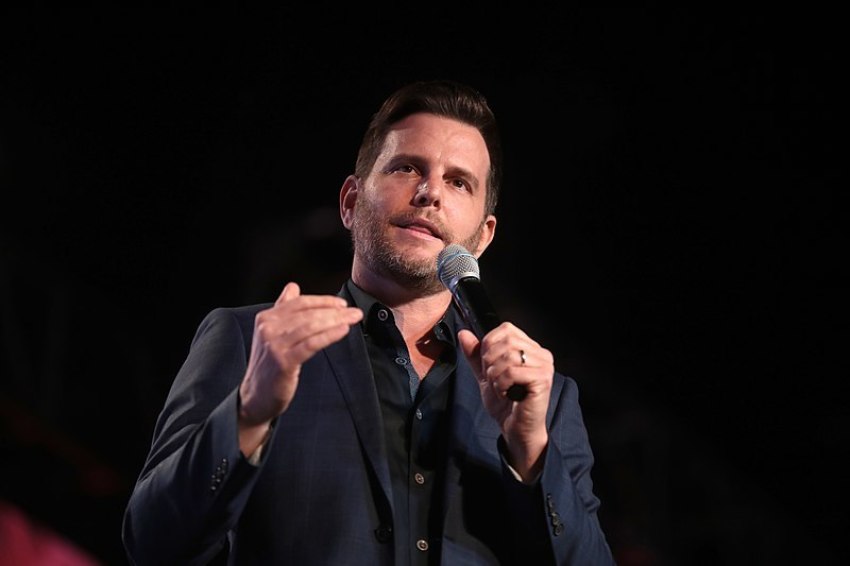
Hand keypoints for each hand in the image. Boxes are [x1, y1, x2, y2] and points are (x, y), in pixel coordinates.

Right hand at [239, 282, 362, 428]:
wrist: (255, 396)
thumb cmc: (269, 366)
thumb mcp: (271, 333)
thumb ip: (282, 309)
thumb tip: (292, 287)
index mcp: (266, 318)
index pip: (300, 302)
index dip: (323, 301)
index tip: (342, 304)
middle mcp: (268, 328)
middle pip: (308, 313)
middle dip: (335, 311)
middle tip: (355, 312)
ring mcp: (275, 345)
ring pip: (311, 326)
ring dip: (336, 321)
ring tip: (352, 320)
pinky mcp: (283, 361)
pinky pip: (311, 344)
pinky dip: (329, 335)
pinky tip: (342, 331)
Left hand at [458, 322, 552, 479]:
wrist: (515, 428)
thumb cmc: (505, 403)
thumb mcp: (485, 375)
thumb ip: (475, 354)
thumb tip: (464, 334)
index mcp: (530, 348)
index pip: (505, 329)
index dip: (490, 346)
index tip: (490, 367)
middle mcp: (541, 353)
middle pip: (506, 341)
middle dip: (491, 363)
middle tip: (495, 381)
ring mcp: (544, 366)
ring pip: (508, 356)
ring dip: (496, 376)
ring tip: (502, 389)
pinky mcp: (543, 379)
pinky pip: (512, 372)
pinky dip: (502, 385)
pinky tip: (507, 394)